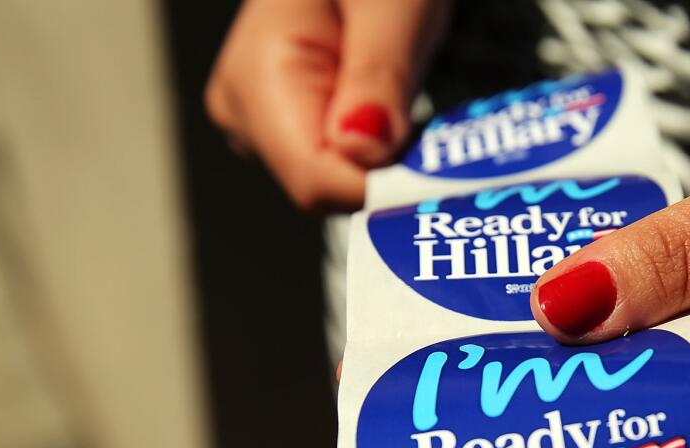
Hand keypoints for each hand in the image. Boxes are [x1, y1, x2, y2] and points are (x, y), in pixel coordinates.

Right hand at [205, 0, 447, 209]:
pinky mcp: (285, 125)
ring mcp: (261, 122)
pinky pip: (339, 163)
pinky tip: (393, 111)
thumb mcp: (392, 3)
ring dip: (388, 161)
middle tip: (439, 132)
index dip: (383, 187)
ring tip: (409, 101)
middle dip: (388, 172)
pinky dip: (378, 151)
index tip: (443, 176)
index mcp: (257, 78)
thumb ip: (378, 75)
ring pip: (337, 182)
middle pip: (327, 188)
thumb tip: (365, 151)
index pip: (316, 180)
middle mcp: (245, 113)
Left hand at [531, 114, 689, 447]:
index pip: (616, 401)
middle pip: (633, 415)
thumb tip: (555, 308)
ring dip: (616, 363)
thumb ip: (665, 260)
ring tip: (562, 311)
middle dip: (571, 367)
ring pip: (662, 413)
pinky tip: (636, 324)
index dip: (546, 371)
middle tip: (501, 321)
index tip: (481, 344)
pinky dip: (663, 365)